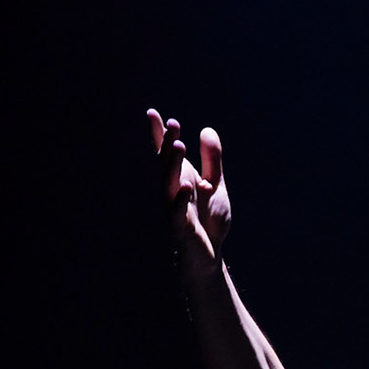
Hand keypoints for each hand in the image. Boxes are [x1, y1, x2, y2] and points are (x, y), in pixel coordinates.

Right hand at [147, 108, 231, 278]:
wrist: (210, 255)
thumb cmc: (209, 220)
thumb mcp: (215, 185)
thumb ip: (212, 160)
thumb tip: (206, 130)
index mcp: (181, 178)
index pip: (166, 154)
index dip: (159, 135)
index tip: (152, 113)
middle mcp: (173, 192)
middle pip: (166, 166)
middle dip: (167, 146)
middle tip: (172, 126)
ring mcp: (174, 210)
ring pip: (169, 186)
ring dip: (172, 167)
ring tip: (177, 146)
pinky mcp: (181, 230)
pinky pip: (178, 214)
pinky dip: (181, 201)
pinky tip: (186, 186)